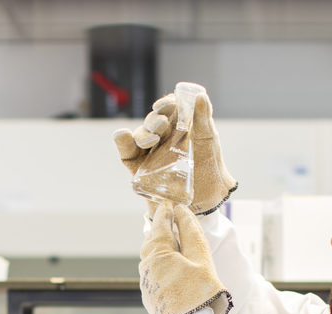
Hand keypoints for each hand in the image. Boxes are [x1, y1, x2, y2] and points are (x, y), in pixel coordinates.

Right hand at [114, 89, 237, 214]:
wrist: (206, 198)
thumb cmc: (209, 167)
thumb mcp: (208, 141)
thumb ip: (204, 119)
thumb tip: (200, 96)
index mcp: (178, 125)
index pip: (167, 108)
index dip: (164, 104)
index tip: (165, 106)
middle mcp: (162, 136)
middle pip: (152, 122)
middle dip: (154, 122)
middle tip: (161, 127)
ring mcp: (150, 151)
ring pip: (140, 135)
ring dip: (143, 133)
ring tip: (151, 140)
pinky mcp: (139, 167)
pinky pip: (127, 152)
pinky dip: (122, 142)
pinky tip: (123, 135)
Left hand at [139, 202, 232, 313]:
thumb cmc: (199, 294)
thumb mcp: (201, 258)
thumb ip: (191, 232)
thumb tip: (181, 211)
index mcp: (157, 253)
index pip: (158, 223)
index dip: (165, 211)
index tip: (171, 203)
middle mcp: (146, 266)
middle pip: (151, 241)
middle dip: (161, 229)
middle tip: (173, 220)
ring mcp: (145, 283)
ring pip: (150, 258)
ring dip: (161, 248)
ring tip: (175, 243)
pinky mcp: (149, 297)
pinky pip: (152, 273)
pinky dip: (161, 264)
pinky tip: (173, 268)